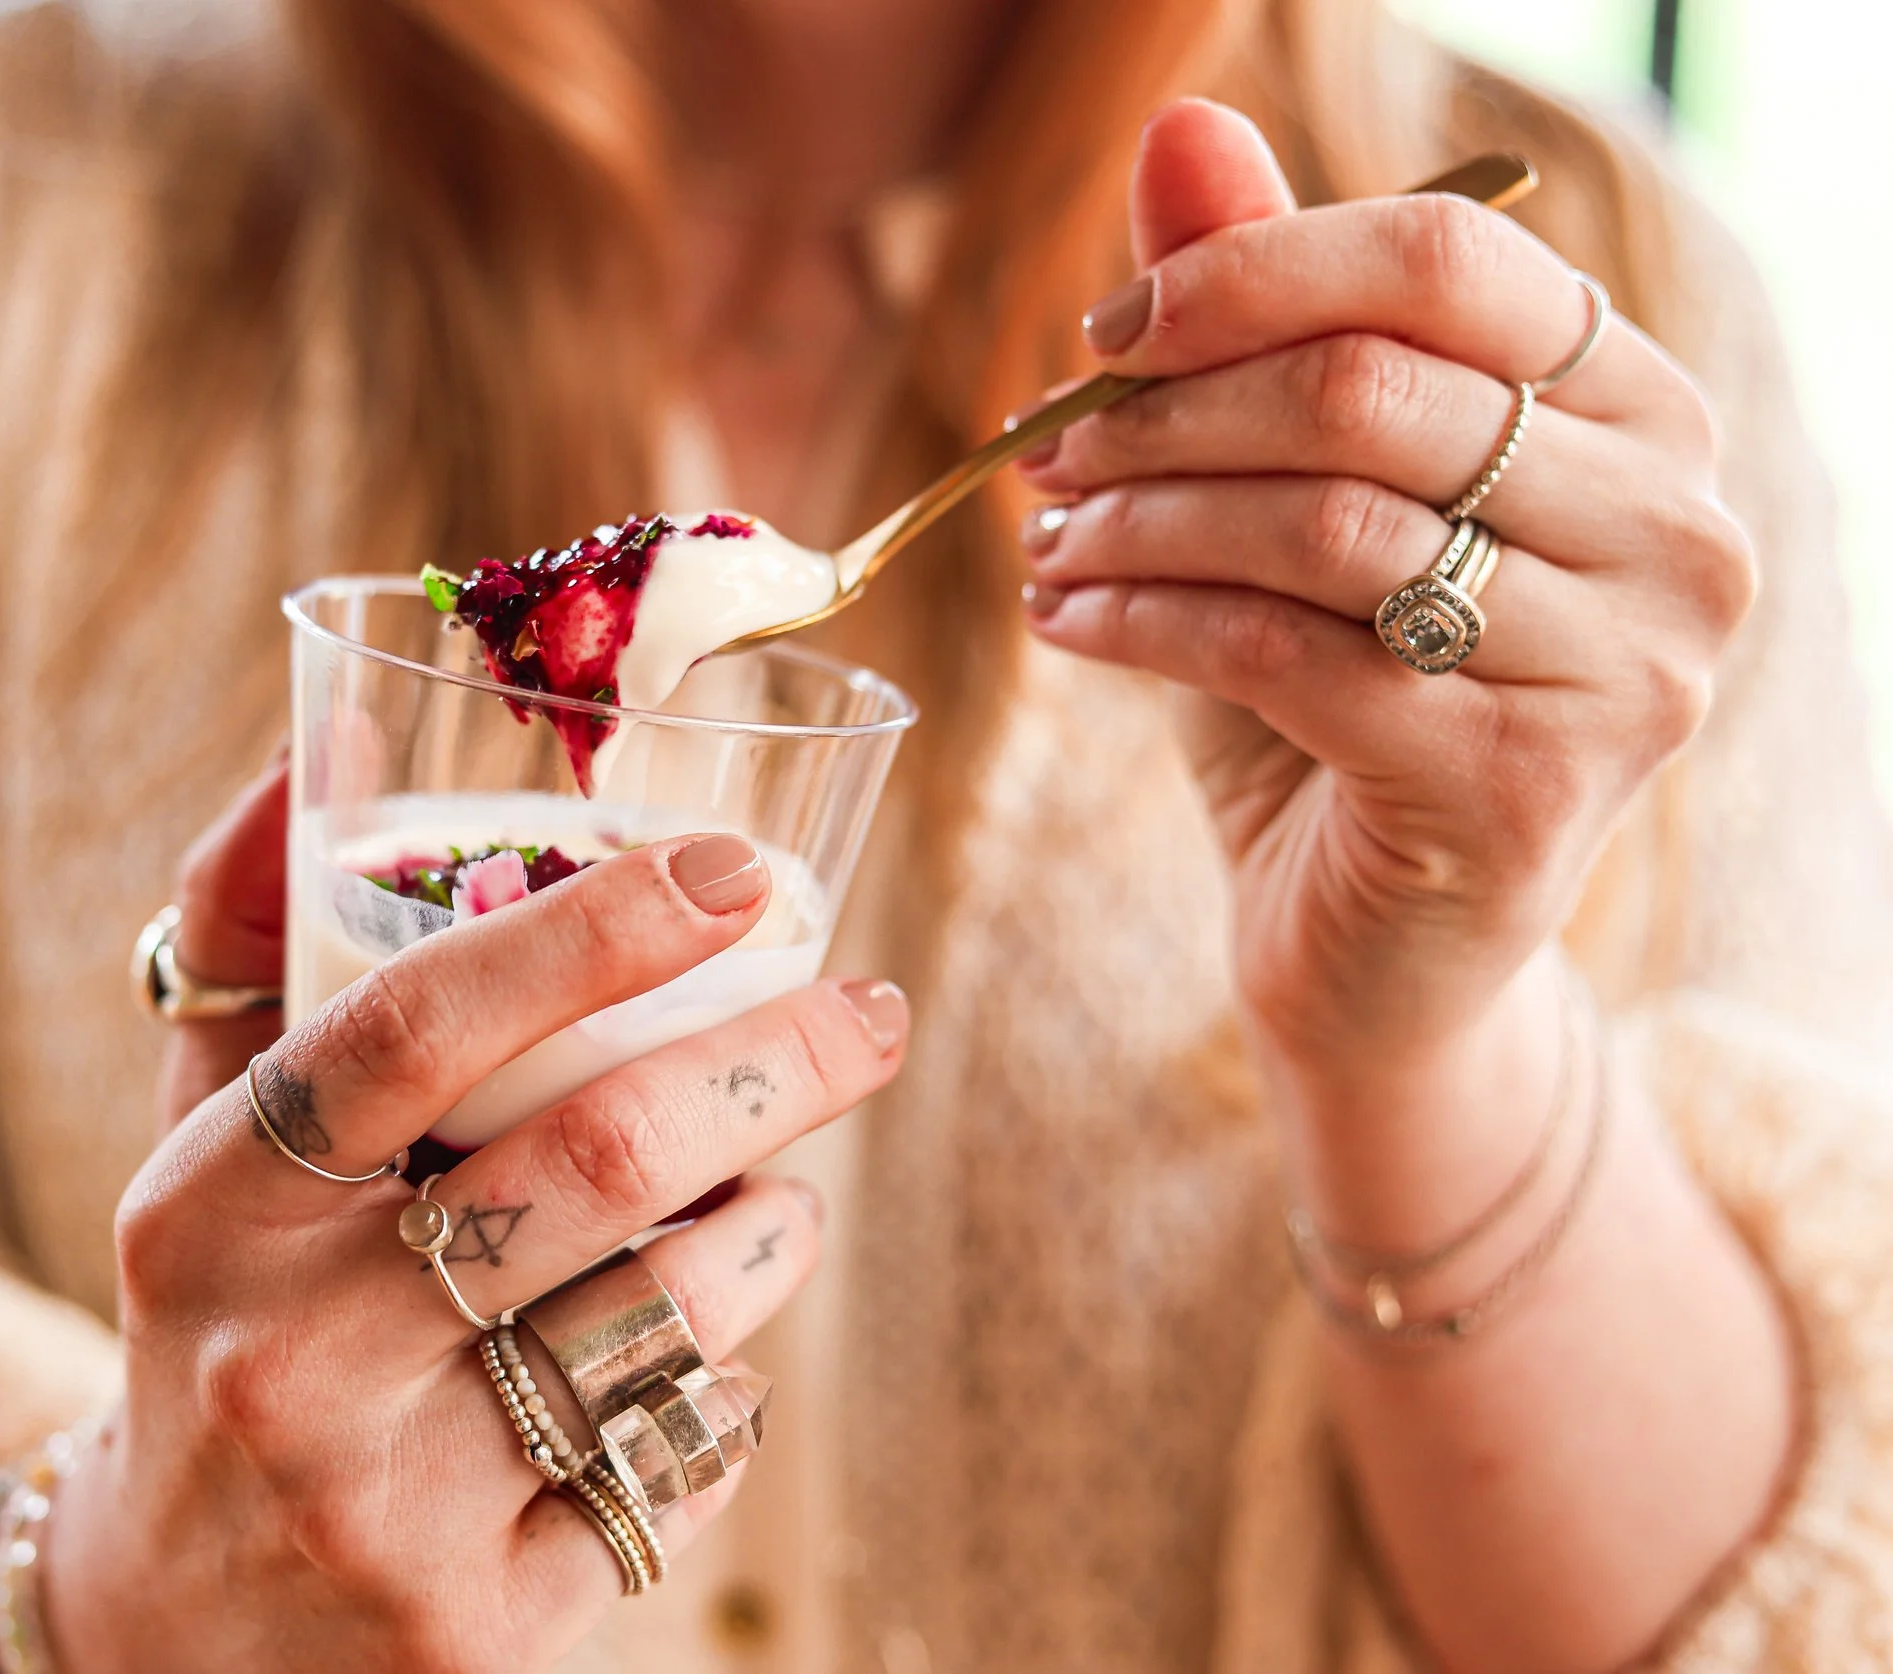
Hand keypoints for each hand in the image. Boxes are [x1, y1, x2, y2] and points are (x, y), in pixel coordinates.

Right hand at [44, 793, 908, 1672]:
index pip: (408, 1027)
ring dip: (775, 1225)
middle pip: (602, 1158)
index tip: (730, 866)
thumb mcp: (200, 1142)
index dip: (585, 928)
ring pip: (677, 1310)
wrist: (169, 1627)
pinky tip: (697, 1353)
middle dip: (780, 1060)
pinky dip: (727, 1383)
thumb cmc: (222, 1322)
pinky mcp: (485, 1625)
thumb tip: (333, 716)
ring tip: (777, 1191)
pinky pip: (686, 1458)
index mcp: (211, 1207)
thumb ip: (256, 929)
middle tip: (869, 1012)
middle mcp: (289, 1357)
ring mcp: (388, 1504)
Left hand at [1016, 102, 1753, 1066]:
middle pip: (1371, 388)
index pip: (1448, 261)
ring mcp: (1625, 669)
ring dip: (1143, 520)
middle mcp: (1675, 529)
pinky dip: (1144, 622)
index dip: (1249, 272)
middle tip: (1049, 455)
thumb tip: (1181, 131)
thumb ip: (1256, 320)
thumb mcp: (1290, 498)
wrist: (1381, 954)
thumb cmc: (1337, 703)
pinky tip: (1065, 618)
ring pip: (1324, 522)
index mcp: (1641, 416)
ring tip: (1048, 541)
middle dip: (1169, 414)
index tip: (1105, 337)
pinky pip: (1288, 654)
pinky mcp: (1528, 789)